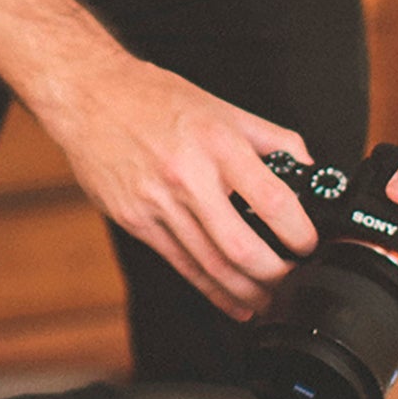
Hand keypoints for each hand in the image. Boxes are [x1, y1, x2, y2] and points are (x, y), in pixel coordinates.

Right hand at [31, 53, 319, 320]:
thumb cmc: (154, 99)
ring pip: (210, 265)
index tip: (309, 245)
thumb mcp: (221, 107)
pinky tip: (234, 302)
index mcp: (217, 143)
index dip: (298, 233)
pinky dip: (212, 290)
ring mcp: (157, 203)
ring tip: (270, 300)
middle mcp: (187, 176)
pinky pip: (181, 265)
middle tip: (294, 282)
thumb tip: (307, 168)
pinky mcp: (136, 221)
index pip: (271, 200)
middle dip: (274, 275)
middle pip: (240, 247)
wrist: (88, 96)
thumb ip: (270, 138)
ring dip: (246, 291)